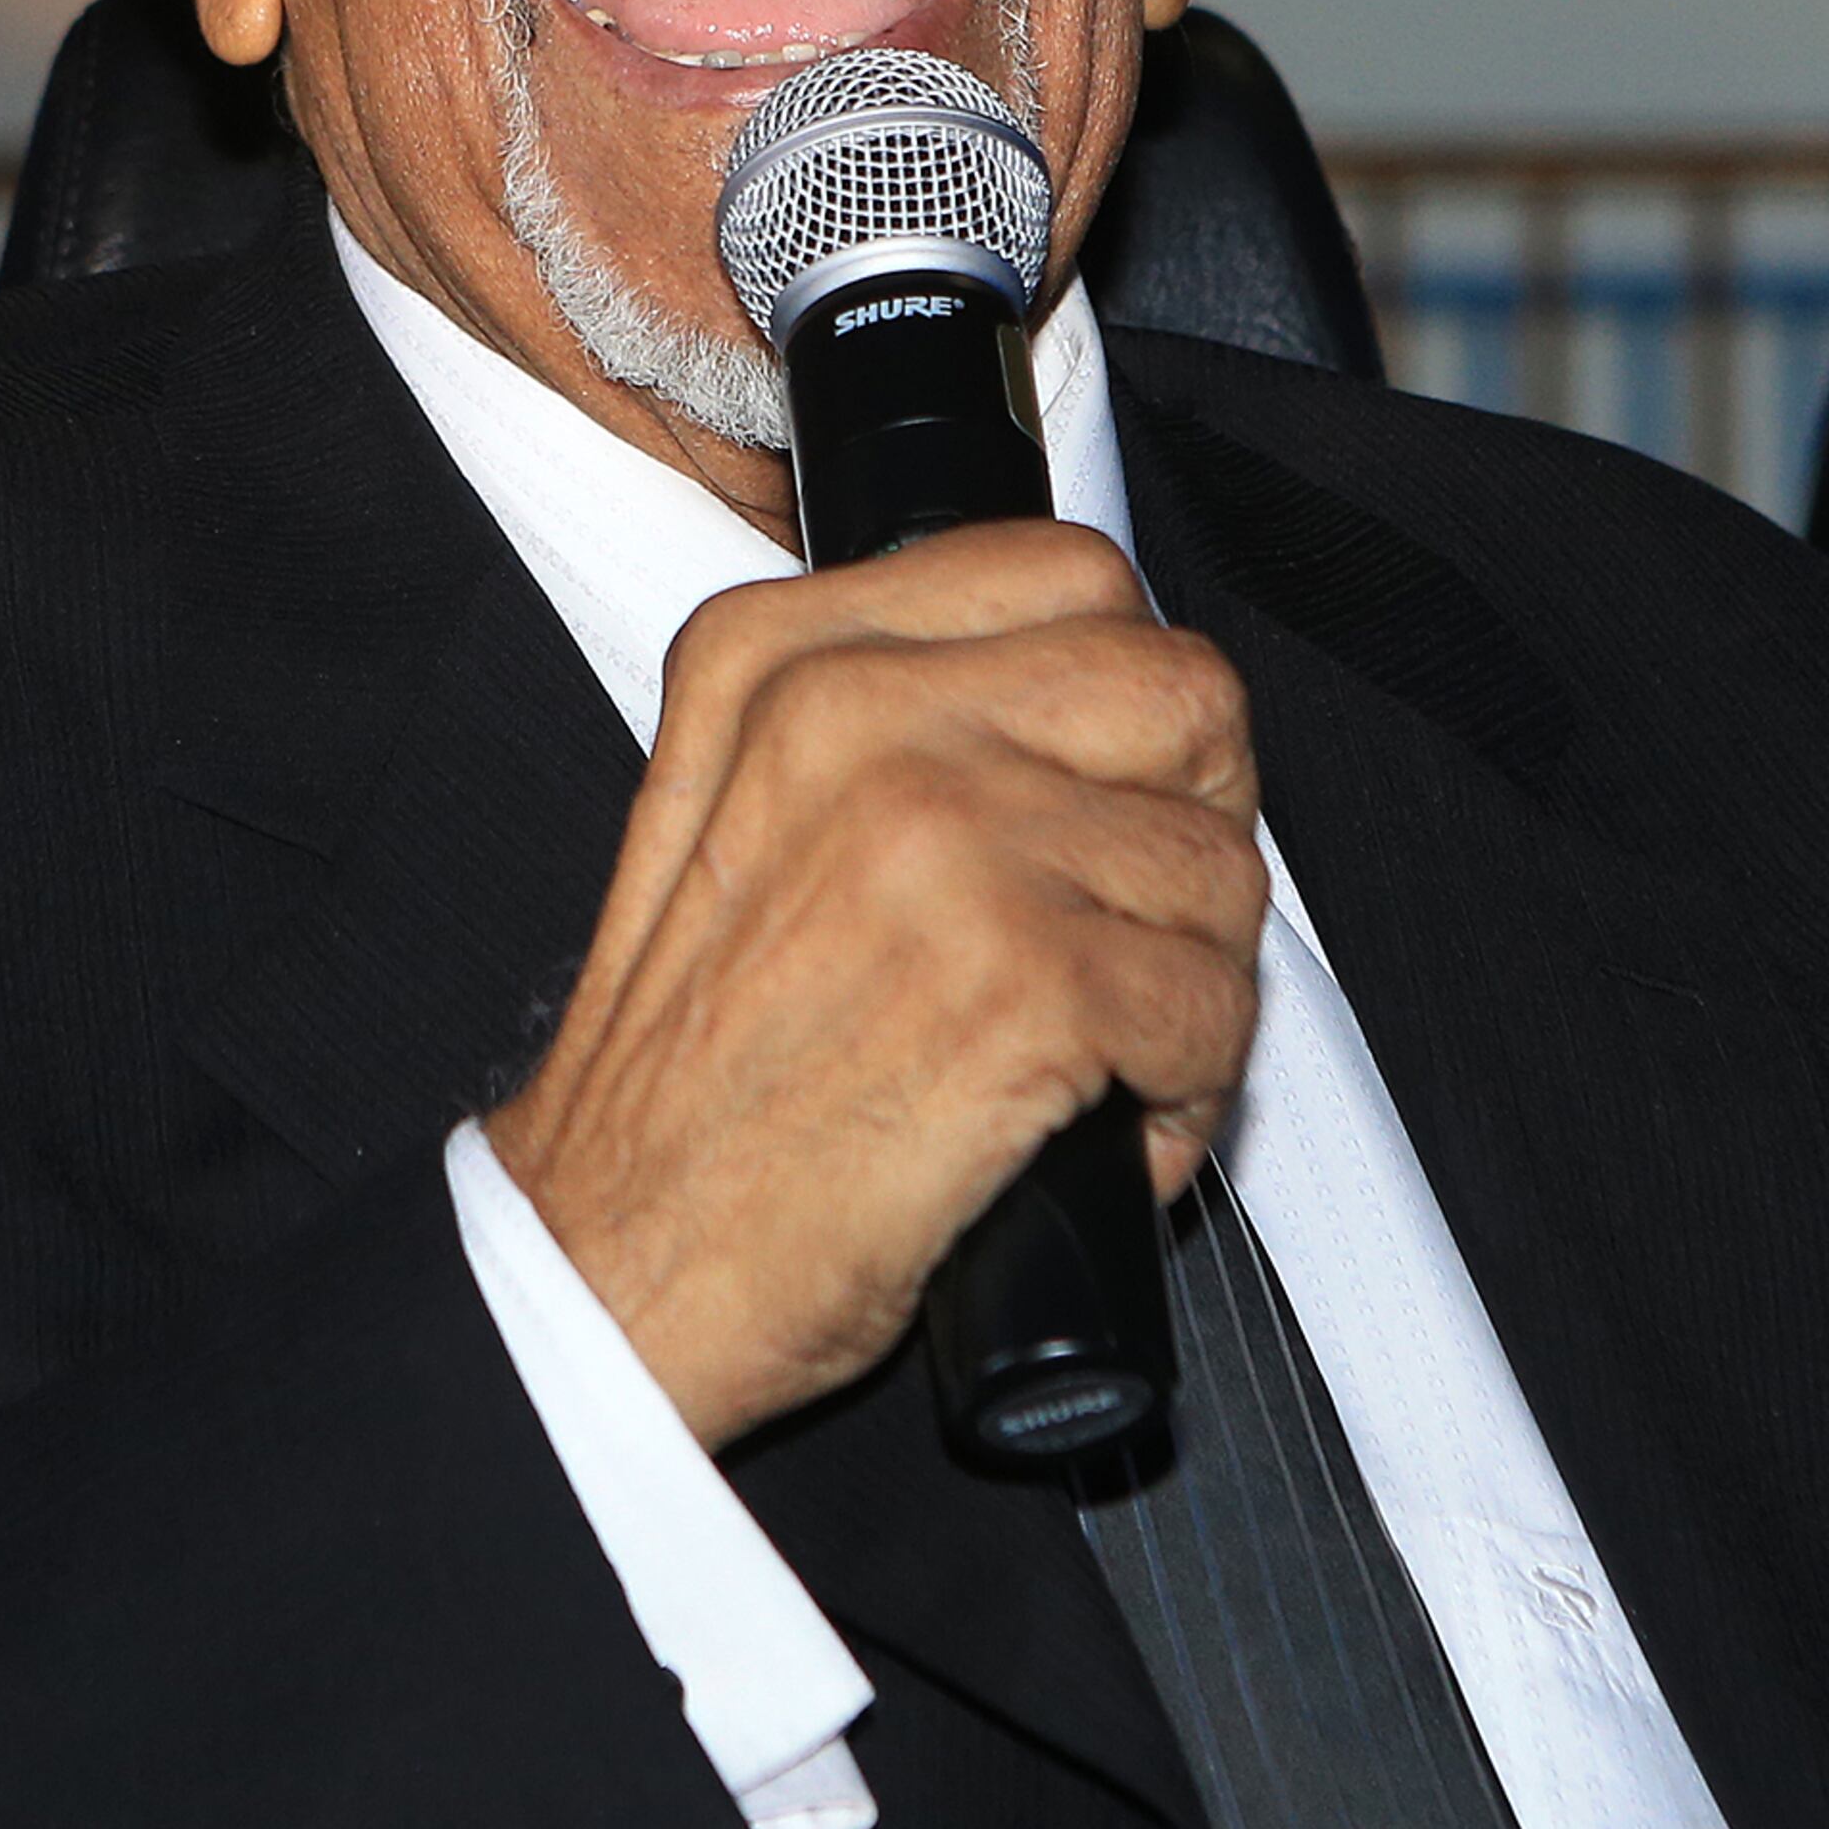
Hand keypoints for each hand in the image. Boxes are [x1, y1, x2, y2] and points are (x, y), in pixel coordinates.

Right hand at [482, 518, 1263, 1449]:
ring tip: (1100, 1044)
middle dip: (1198, 816)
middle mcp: (862, 716)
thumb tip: (1079, 685)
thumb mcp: (720, 805)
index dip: (1129, 691)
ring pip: (1216, 861)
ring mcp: (949, 839)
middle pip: (1180, 691)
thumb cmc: (683, 1072)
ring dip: (1192, 974)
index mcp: (784, 654)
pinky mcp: (1025, 977)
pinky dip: (1188, 1085)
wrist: (612, 1257)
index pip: (1069, 571)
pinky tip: (1104, 1120)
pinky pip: (1214, 1002)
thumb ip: (871, 708)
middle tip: (1143, 914)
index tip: (1116, 780)